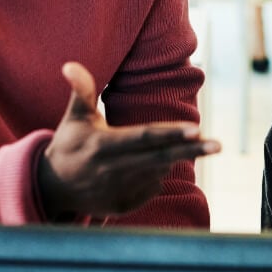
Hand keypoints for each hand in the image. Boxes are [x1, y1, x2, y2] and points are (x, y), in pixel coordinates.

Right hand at [37, 62, 220, 219]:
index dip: (171, 134)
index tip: (197, 129)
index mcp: (103, 146)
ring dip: (171, 160)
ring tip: (168, 148)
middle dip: (191, 151)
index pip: (144, 137)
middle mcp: (112, 171)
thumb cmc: (69, 145)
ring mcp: (119, 191)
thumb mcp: (74, 118)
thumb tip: (70, 65)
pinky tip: (148, 167)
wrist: (53, 188)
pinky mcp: (123, 206)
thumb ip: (81, 92)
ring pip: (159, 173)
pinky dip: (157, 176)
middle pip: (160, 159)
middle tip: (219, 145)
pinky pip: (153, 188)